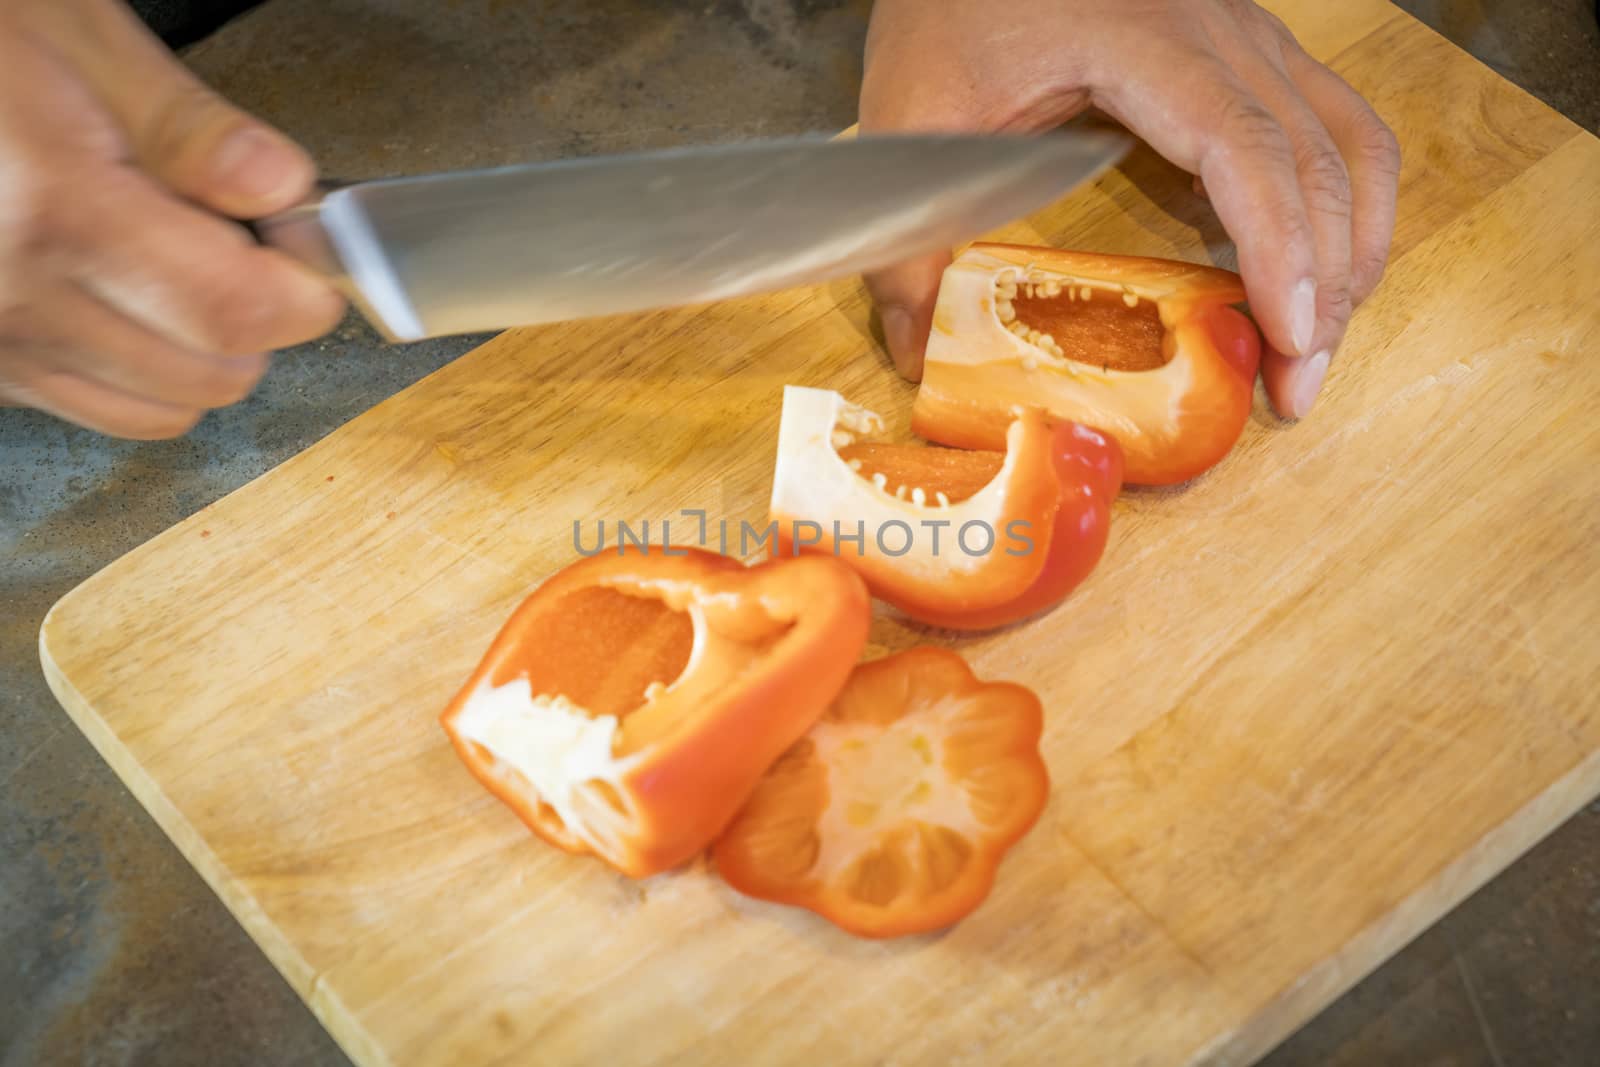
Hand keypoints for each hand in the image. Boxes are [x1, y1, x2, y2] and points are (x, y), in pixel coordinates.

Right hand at [0, 0, 344, 437]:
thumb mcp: (77, 36)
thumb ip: (190, 128)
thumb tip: (285, 189)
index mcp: (54, 210)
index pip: (233, 311)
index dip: (302, 293)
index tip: (311, 256)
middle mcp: (15, 296)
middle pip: (213, 375)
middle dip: (256, 316)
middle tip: (235, 242)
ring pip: (165, 408)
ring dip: (201, 351)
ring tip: (170, 265)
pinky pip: (101, 407)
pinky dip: (140, 371)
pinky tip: (121, 298)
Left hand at [860, 0, 1400, 419]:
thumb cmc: (952, 1)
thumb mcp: (911, 111)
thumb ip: (910, 236)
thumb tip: (918, 350)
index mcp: (1144, 38)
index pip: (1244, 148)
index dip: (1279, 249)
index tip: (1290, 337)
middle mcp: (1219, 27)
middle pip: (1315, 158)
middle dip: (1327, 281)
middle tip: (1299, 384)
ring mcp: (1245, 31)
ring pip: (1348, 139)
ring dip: (1351, 245)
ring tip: (1319, 340)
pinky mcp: (1247, 46)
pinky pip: (1332, 121)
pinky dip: (1341, 200)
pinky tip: (1311, 265)